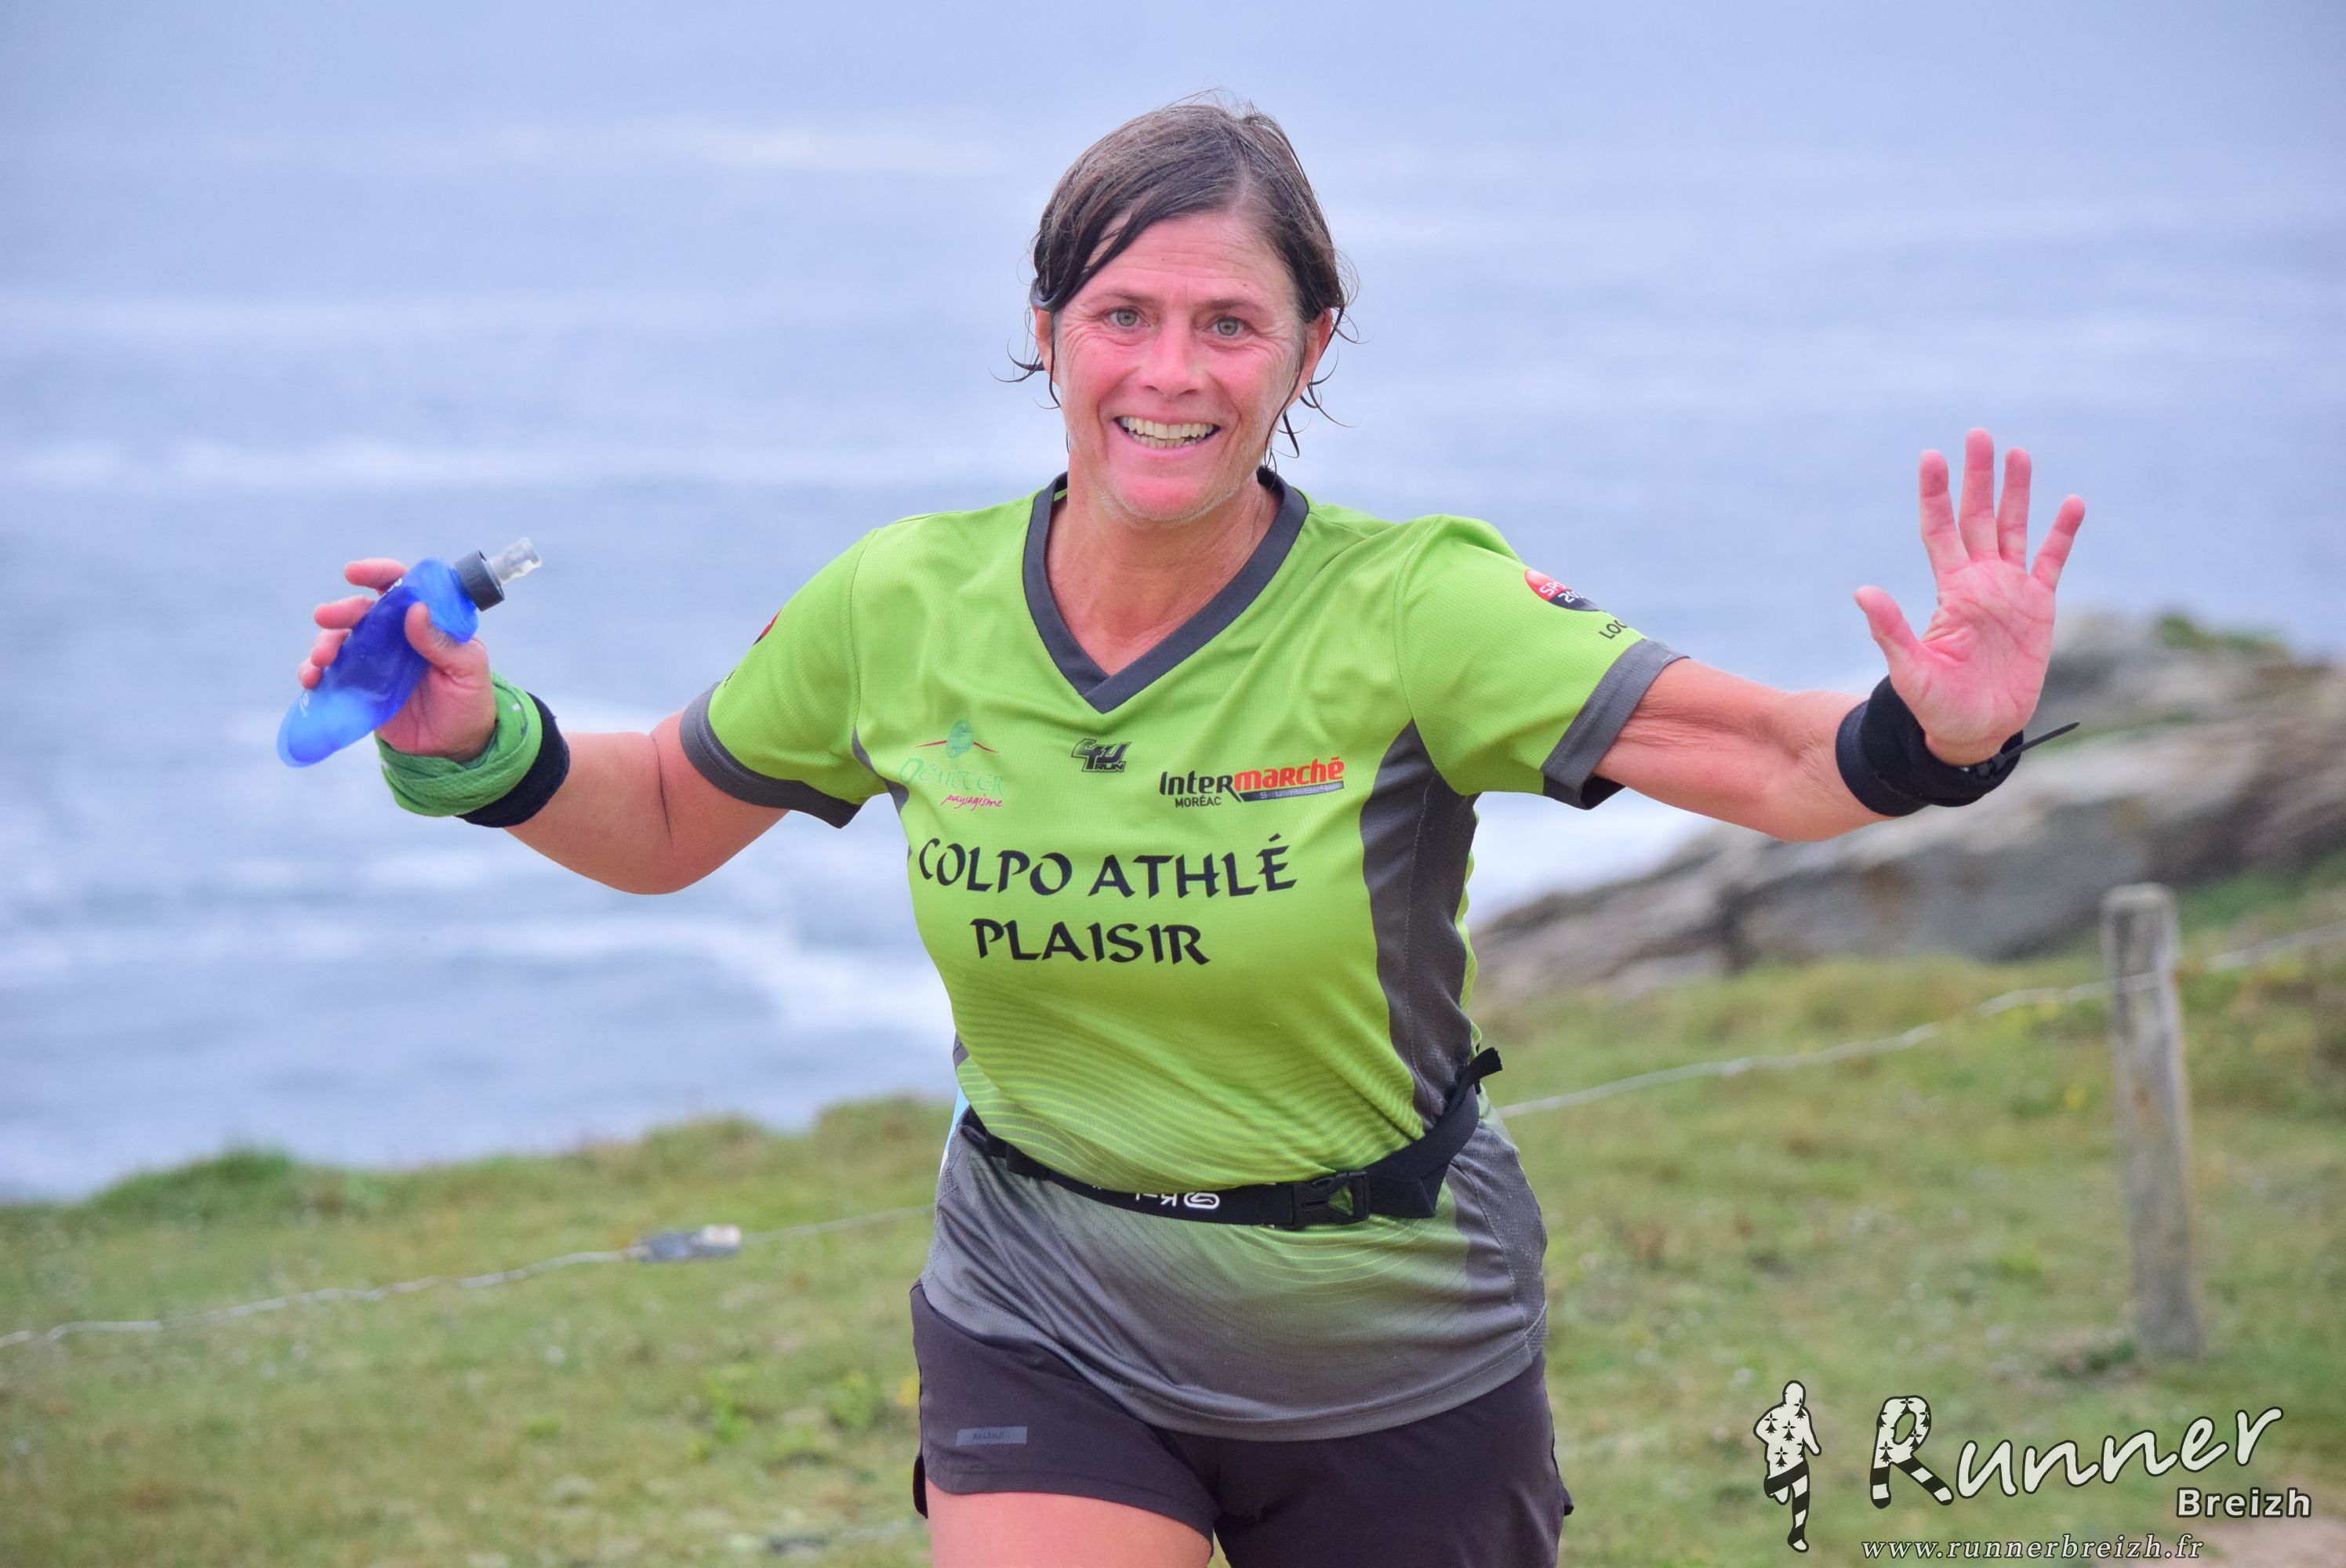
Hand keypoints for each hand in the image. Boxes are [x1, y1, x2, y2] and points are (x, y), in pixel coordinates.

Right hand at [299, 558, 497, 759]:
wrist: (456, 746)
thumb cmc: (469, 700)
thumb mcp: (469, 669)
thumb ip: (444, 641)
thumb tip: (416, 609)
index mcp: (425, 621)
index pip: (400, 586)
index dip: (377, 573)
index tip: (353, 573)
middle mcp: (394, 636)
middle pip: (361, 611)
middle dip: (340, 610)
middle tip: (325, 617)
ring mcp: (373, 661)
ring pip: (339, 640)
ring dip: (324, 643)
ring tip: (320, 660)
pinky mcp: (358, 687)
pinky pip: (330, 674)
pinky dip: (314, 673)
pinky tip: (311, 679)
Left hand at [1853, 429, 2084, 763]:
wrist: (1975, 730)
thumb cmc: (1935, 705)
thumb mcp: (1910, 669)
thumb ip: (1891, 629)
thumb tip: (1862, 591)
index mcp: (1948, 590)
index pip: (1939, 529)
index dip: (1935, 494)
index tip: (1930, 456)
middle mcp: (1978, 581)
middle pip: (1978, 518)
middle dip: (1978, 477)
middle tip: (1977, 435)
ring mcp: (2010, 591)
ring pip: (2014, 529)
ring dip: (2017, 493)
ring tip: (2018, 453)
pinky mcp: (2040, 607)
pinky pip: (2052, 562)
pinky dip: (2062, 534)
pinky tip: (2072, 503)